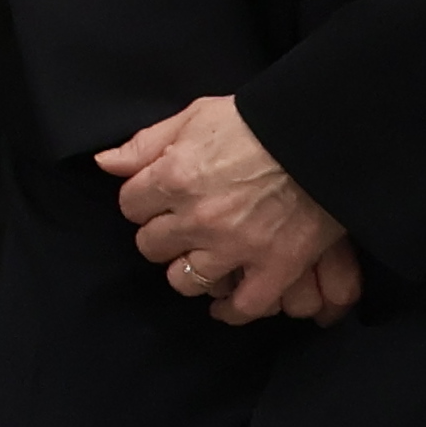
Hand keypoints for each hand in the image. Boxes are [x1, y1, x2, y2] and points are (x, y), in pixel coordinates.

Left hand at [100, 94, 352, 326]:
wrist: (321, 137)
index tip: (158, 199)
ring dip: (189, 270)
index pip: (130, 205)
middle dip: (162, 234)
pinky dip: (231, 310)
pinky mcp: (275, 267)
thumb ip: (146, 143)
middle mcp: (198, 218)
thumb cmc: (256, 120)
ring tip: (201, 258)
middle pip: (152, 244)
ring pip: (185, 280)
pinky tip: (224, 303)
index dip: (143, 201)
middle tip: (180, 226)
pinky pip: (243, 306)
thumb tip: (104, 163)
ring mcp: (236, 247)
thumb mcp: (194, 116)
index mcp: (174, 177)